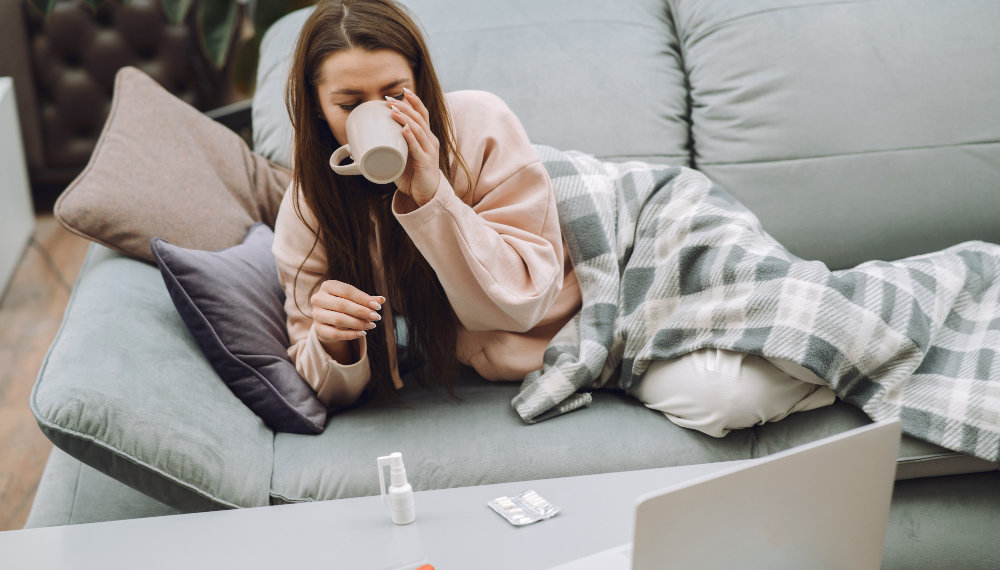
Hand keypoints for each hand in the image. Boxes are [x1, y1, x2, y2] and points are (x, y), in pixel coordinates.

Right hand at [310, 280, 384, 354]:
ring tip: (371, 325)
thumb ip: (367, 299)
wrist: (329, 320)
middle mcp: (318, 298)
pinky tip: (362, 333)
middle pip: (342, 305)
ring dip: (358, 323)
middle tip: (376, 317)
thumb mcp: (355, 300)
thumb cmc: (344, 305)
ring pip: (339, 319)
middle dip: (362, 312)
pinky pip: (335, 333)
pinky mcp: (318, 329)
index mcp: (327, 286)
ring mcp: (316, 314)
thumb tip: (382, 299)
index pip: (347, 291)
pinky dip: (350, 334)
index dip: (363, 299)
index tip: (378, 307)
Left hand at [388, 88, 440, 205]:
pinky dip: (410, 137)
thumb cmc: (413, 176)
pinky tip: (404, 129)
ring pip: (418, 129)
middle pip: (419, 118)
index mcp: (426, 137)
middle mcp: (430, 141)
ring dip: (404, 118)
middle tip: (389, 100)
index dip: (414, 101)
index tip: (402, 91)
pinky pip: (418, 148)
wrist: (427, 195)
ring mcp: (429, 151)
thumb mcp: (402, 157)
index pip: (423, 114)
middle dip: (404, 107)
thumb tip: (359, 147)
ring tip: (392, 111)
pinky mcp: (426, 163)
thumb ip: (389, 149)